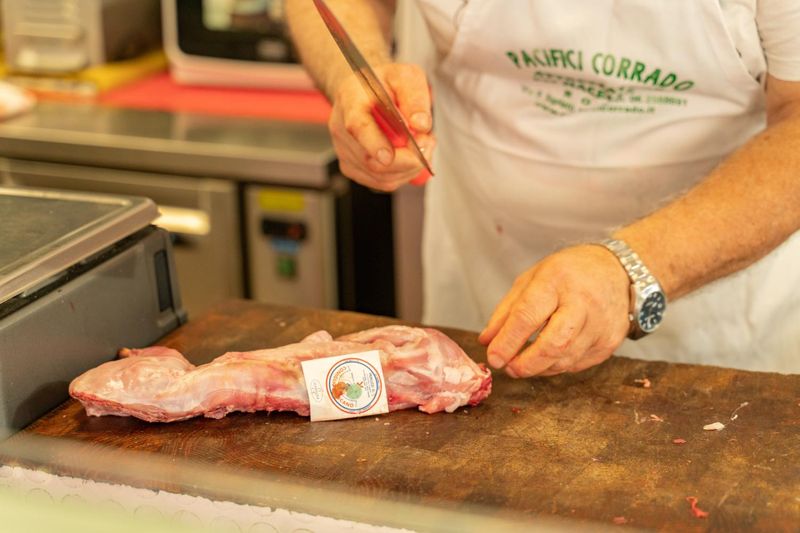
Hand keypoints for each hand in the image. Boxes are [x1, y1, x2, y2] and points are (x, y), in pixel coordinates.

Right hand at [329, 62, 434, 191]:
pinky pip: (381, 182)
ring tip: (422, 144)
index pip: (357, 127)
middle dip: (408, 158)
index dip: (373, 144)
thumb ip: (415, 97)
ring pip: (380, 176)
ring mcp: (344, 151)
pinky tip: (409, 156)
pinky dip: (402, 174)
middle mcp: (340, 128)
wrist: (363, 91)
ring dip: (409, 167)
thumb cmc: (385, 83)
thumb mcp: (406, 77)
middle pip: (371, 160)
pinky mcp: (352, 167)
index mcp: (350, 100)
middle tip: (429, 141)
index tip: (389, 155)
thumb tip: (420, 125)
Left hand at [478, 245, 631, 377]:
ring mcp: (601, 324)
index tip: (493, 357)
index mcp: (557, 280)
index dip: (508, 341)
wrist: (619, 271)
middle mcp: (583, 302)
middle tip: (508, 368)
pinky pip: (578, 364)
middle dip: (526, 363)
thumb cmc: (569, 274)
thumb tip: (486, 341)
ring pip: (565, 359)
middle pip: (554, 344)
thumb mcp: (532, 279)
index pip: (528, 315)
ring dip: (539, 368)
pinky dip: (556, 366)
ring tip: (522, 364)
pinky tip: (547, 359)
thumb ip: (507, 311)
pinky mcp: (610, 342)